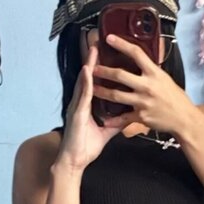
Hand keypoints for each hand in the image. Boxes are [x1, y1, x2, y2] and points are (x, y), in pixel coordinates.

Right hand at [55, 44, 134, 171]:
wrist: (74, 161)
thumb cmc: (86, 148)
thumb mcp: (107, 131)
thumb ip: (117, 122)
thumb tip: (129, 116)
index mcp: (88, 105)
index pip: (95, 82)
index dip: (99, 68)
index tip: (105, 53)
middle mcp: (81, 102)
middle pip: (88, 77)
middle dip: (93, 59)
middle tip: (98, 41)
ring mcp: (78, 106)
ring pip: (84, 81)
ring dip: (89, 65)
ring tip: (93, 48)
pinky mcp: (76, 113)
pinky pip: (82, 95)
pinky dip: (85, 82)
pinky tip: (87, 71)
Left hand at [91, 33, 196, 135]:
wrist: (184, 119)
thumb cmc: (175, 97)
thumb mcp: (165, 78)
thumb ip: (151, 70)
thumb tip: (141, 59)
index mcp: (154, 73)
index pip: (136, 53)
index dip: (121, 44)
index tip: (109, 38)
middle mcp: (147, 86)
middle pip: (121, 75)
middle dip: (104, 71)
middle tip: (93, 68)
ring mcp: (143, 102)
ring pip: (117, 95)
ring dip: (102, 92)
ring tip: (92, 89)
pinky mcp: (141, 116)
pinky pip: (123, 118)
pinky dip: (113, 120)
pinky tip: (104, 120)